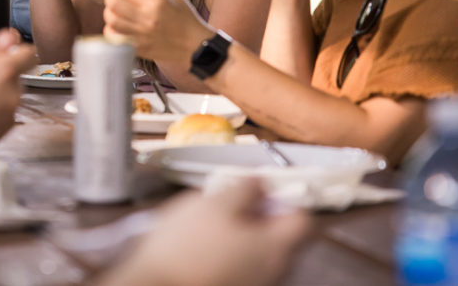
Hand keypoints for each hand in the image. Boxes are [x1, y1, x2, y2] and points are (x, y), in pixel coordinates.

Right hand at [0, 29, 36, 158]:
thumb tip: (11, 37)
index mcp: (3, 72)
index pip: (29, 55)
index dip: (18, 52)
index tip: (9, 54)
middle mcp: (11, 95)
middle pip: (16, 78)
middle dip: (0, 76)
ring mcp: (7, 117)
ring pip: (8, 99)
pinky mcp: (1, 134)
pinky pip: (2, 118)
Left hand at [103, 0, 209, 69]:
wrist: (194, 46)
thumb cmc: (184, 16)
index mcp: (155, 2)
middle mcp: (146, 19)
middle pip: (112, 2)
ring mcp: (140, 36)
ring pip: (111, 20)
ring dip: (110, 11)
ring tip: (118, 10)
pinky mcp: (137, 49)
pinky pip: (113, 37)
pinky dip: (111, 29)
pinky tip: (120, 25)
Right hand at [106, 180, 309, 285]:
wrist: (156, 285)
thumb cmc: (186, 246)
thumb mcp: (215, 203)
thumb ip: (246, 189)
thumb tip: (261, 182)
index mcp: (275, 247)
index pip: (301, 218)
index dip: (285, 197)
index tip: (262, 187)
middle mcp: (272, 271)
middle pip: (281, 236)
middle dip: (260, 214)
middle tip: (231, 201)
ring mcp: (254, 284)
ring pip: (259, 251)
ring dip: (242, 232)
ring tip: (212, 221)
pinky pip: (242, 265)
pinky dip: (230, 251)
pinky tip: (204, 244)